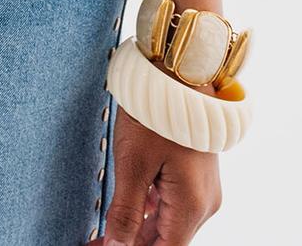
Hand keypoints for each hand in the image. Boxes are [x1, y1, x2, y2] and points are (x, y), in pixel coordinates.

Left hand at [100, 105, 221, 244]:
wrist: (180, 71)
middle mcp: (204, 204)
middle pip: (166, 239)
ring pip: (168, 223)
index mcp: (191, 206)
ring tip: (105, 231)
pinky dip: (149, 211)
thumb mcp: (132, 163)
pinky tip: (129, 208)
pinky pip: (172, 203)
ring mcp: (203, 189)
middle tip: (97, 242)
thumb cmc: (156, 113)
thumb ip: (125, 211)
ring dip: (139, 229)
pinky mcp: (196, 175)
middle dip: (132, 243)